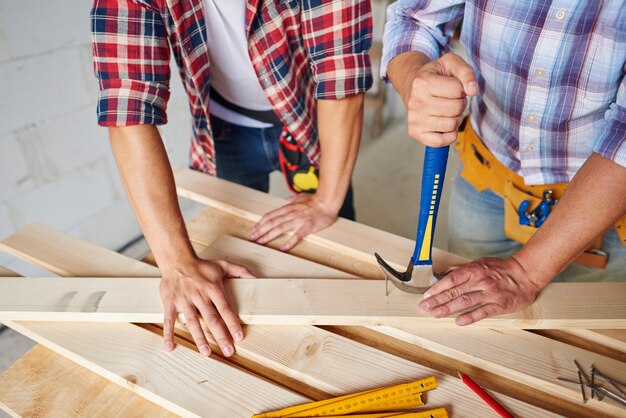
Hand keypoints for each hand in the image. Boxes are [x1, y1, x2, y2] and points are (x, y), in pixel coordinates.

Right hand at [159, 256, 253, 356]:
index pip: (225, 309)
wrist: (176, 260)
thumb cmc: (200, 265)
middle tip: (228, 351)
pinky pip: (169, 321)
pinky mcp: (170, 303)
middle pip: (212, 319)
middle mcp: (199, 296)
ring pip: (193, 322)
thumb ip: (240, 271)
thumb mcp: (222, 264)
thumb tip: (255, 277)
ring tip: (206, 352)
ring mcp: (184, 301)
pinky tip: (170, 347)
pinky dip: (169, 334)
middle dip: (221, 336)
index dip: (232, 324)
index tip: (238, 337)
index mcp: (213, 288)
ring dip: (200, 338)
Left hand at [249, 193, 338, 251]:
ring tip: (261, 242)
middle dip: (260, 230)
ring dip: (269, 235)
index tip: (254, 230)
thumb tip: (286, 200)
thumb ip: (293, 200)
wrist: (328, 201)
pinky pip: (297, 235)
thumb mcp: (301, 197)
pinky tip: (283, 248)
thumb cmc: (316, 200)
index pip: (270, 215)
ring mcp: (299, 220)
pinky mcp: (308, 226)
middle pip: (272, 222)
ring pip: (280, 228)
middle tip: (252, 238)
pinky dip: (290, 241)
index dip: (260, 223)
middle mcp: (291, 213)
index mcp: (288, 208)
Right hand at [404, 52, 477, 146]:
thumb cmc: (435, 76)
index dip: (461, 89)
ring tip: (447, 111)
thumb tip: (472, 91)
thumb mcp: (450, 63)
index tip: (453, 87)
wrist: (413, 86)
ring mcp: (414, 118)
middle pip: (456, 108)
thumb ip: (465, 72)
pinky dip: (449, 135)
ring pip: (451, 125)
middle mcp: (416, 101)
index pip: (458, 90)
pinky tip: (444, 125)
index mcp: (423, 82)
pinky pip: (440, 142)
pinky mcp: (415, 132)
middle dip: (460, 104)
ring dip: (455, 119)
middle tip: (451, 100)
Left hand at [418, 256, 543, 324]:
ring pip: (465, 301)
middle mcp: (480, 281)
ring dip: (448, 309)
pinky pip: (483, 312)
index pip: (451, 279)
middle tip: (424, 307)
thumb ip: (461, 269)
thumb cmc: (501, 269)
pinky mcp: (500, 304)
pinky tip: (458, 321)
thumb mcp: (480, 263)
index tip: (426, 295)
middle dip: (437, 300)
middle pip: (455, 291)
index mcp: (474, 270)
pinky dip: (470, 317)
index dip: (437, 288)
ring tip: (435, 314)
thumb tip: (443, 272)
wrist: (526, 274)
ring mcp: (490, 293)